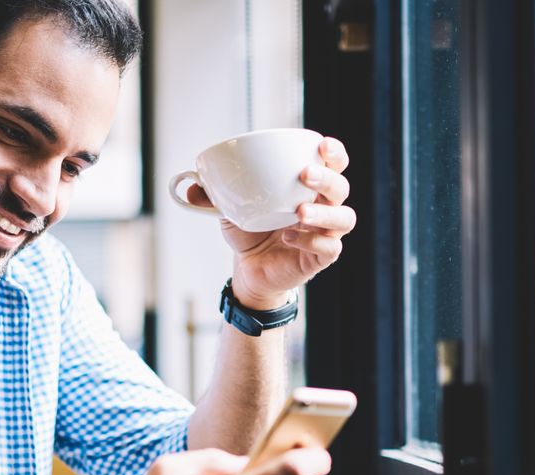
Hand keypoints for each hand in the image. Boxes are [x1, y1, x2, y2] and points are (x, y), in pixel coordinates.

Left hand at [187, 137, 355, 308]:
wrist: (249, 269)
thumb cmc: (250, 231)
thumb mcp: (229, 209)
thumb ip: (212, 195)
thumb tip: (190, 185)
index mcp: (308, 187)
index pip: (335, 163)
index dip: (335, 153)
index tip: (322, 145)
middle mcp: (323, 207)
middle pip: (341, 187)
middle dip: (327, 178)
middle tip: (304, 176)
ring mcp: (324, 233)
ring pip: (344, 218)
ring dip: (324, 213)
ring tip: (298, 213)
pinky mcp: (320, 258)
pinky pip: (329, 248)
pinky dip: (312, 241)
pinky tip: (290, 238)